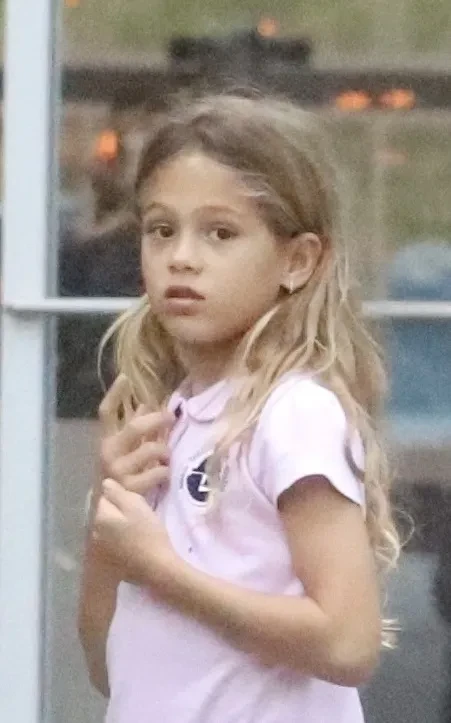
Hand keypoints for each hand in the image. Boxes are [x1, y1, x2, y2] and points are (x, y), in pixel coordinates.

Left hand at [93, 478, 176, 586]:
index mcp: (100, 517)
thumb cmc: (147, 533)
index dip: (120, 496)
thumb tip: (106, 484)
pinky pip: (111, 542)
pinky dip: (119, 540)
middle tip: (137, 513)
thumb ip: (118, 493)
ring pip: (108, 528)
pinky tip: (133, 543)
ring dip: (117, 525)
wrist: (156, 568)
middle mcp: (95, 532)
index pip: (105, 497)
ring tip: (136, 528)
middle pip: (105, 513)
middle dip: (116, 511)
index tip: (135, 500)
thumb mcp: (136, 505)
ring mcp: (101, 549)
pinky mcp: (109, 561)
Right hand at [98, 374, 174, 496]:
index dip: (114, 394)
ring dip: (164, 449)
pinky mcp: (131, 489)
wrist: (110, 513)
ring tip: (167, 454)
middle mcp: (109, 453)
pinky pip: (158, 472)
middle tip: (171, 416)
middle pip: (134, 426)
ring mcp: (118, 472)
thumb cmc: (122, 475)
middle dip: (156, 419)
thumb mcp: (126, 450)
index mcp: (106, 441)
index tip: (126, 378)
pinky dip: (165, 470)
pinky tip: (164, 473)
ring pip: (151, 449)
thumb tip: (147, 404)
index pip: (106, 412)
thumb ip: (134, 428)